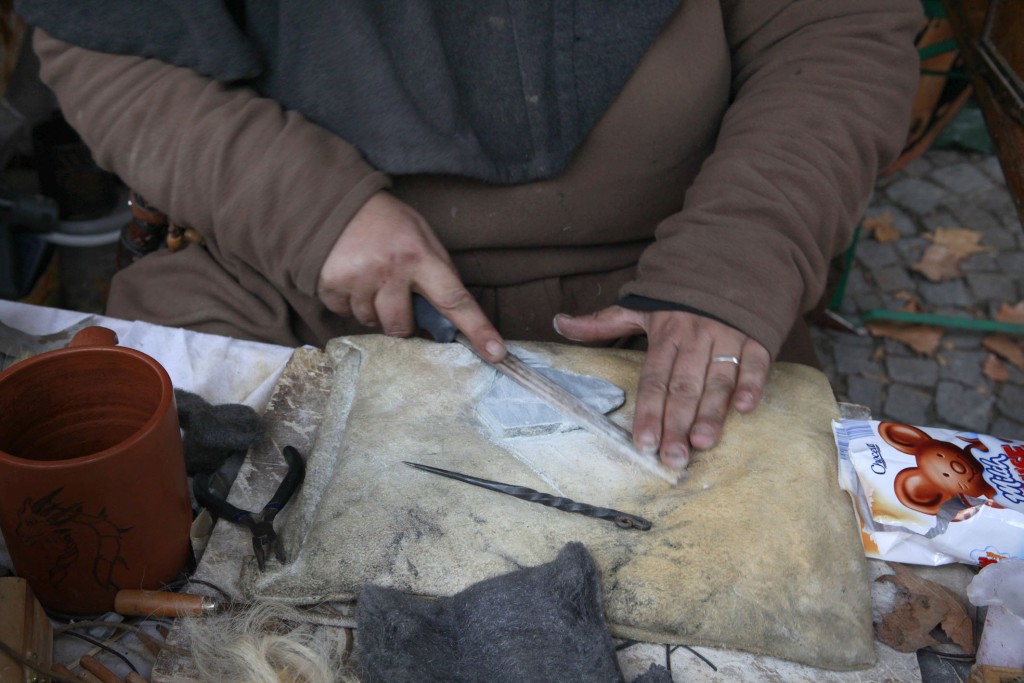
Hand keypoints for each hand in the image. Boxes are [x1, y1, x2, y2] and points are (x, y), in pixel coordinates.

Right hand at [317, 191, 505, 360]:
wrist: (335, 201)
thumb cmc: (387, 221)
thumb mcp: (422, 235)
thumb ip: (438, 270)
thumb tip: (454, 313)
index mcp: (419, 255)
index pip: (455, 299)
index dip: (477, 329)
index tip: (496, 353)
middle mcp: (389, 269)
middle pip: (403, 327)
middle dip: (403, 323)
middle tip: (397, 297)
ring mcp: (357, 278)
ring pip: (372, 322)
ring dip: (374, 310)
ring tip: (370, 280)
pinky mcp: (330, 284)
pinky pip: (345, 314)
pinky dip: (349, 303)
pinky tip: (351, 278)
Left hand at [553, 306, 769, 470]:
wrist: (731, 259)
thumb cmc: (682, 295)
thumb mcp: (642, 306)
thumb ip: (602, 322)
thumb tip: (558, 322)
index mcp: (666, 334)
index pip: (653, 379)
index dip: (648, 411)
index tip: (643, 442)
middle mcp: (695, 337)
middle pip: (683, 387)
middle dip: (677, 424)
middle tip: (673, 458)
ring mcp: (728, 336)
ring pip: (718, 380)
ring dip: (712, 412)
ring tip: (703, 443)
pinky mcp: (757, 336)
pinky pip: (756, 362)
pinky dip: (752, 384)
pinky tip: (744, 409)